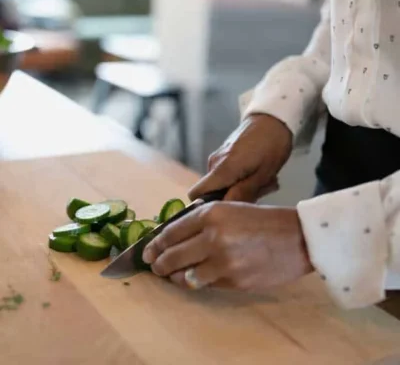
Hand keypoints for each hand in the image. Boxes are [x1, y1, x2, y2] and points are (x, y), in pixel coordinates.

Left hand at [142, 202, 312, 292]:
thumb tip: (174, 238)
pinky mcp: (234, 281)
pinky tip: (195, 279)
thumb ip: (201, 222)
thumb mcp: (229, 210)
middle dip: (158, 264)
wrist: (297, 237)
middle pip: (171, 256)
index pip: (171, 233)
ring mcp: (223, 262)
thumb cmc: (262, 220)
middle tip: (155, 267)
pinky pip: (205, 285)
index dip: (154, 245)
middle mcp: (213, 237)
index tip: (147, 251)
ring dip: (174, 277)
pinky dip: (197, 282)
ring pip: (184, 276)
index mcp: (211, 214)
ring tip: (171, 276)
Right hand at [189, 114, 291, 202]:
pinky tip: (260, 175)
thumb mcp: (263, 174)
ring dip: (242, 188)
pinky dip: (242, 179)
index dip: (204, 206)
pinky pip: (228, 175)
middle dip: (232, 198)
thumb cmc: (271, 145)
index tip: (226, 211)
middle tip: (258, 194)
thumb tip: (224, 209)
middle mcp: (214, 163)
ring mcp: (218, 158)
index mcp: (221, 169)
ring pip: (223, 184)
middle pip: (212, 192)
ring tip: (264, 182)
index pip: (195, 194)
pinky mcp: (225, 155)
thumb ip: (242, 193)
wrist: (274, 118)